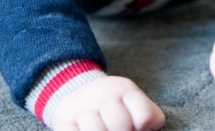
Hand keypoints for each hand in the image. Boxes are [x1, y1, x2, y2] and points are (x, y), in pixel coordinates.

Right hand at [50, 75, 164, 130]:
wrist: (76, 88)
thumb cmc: (114, 104)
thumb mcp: (135, 102)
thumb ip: (150, 115)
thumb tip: (147, 129)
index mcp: (125, 90)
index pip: (144, 117)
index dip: (141, 127)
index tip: (135, 127)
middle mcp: (103, 95)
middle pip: (121, 125)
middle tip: (117, 130)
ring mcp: (82, 108)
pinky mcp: (64, 121)